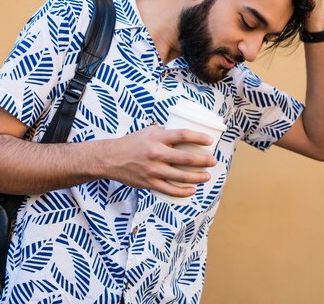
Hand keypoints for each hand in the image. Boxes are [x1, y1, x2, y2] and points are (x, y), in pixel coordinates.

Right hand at [101, 125, 217, 197]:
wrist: (111, 159)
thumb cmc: (132, 143)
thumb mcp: (148, 131)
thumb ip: (165, 132)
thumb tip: (184, 135)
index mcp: (157, 137)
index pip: (183, 135)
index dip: (199, 137)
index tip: (210, 141)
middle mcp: (156, 153)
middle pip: (186, 158)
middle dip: (204, 161)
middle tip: (213, 161)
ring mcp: (153, 170)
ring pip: (181, 176)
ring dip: (198, 177)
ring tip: (207, 176)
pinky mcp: (149, 183)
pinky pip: (170, 190)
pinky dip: (183, 192)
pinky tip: (192, 190)